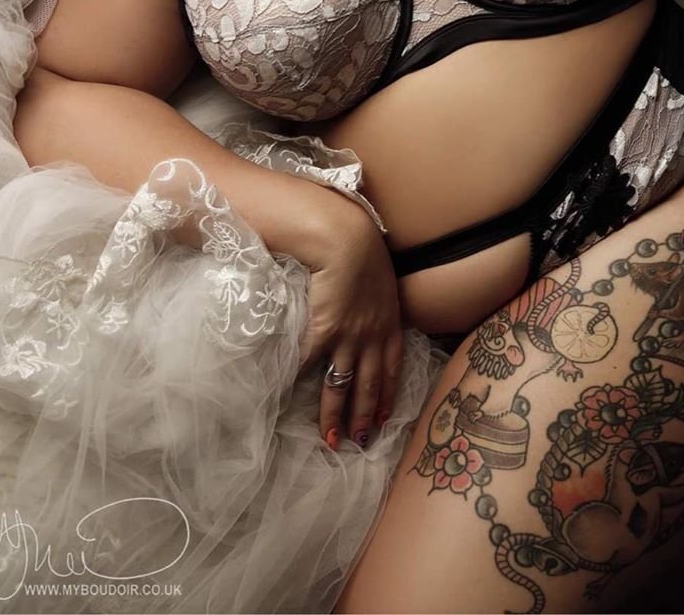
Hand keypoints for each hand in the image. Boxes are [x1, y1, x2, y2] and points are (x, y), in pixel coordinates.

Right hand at [298, 193, 404, 451]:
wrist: (348, 240)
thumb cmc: (364, 251)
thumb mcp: (382, 280)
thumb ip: (378, 302)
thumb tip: (373, 311)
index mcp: (390, 324)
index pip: (391, 370)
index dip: (387, 397)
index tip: (384, 421)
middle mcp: (373, 337)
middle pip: (369, 386)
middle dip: (364, 417)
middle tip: (360, 443)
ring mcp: (349, 337)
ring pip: (343, 385)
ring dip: (336, 414)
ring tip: (331, 439)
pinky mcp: (325, 331)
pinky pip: (311, 365)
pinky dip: (301, 384)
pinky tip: (292, 401)